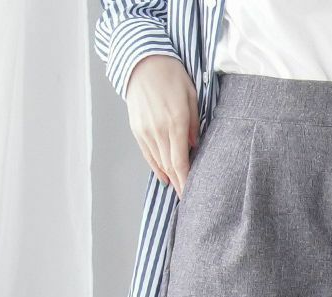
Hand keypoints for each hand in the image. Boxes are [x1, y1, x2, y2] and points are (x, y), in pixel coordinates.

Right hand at [126, 54, 198, 197]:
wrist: (142, 60)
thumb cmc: (172, 76)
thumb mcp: (191, 98)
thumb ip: (193, 125)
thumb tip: (195, 147)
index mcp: (174, 123)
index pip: (181, 162)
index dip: (186, 181)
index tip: (192, 196)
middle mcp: (158, 130)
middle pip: (170, 167)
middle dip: (180, 184)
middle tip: (189, 200)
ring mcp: (145, 129)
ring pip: (158, 162)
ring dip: (169, 178)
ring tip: (179, 191)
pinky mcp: (136, 127)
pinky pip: (147, 153)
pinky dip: (156, 167)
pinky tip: (164, 177)